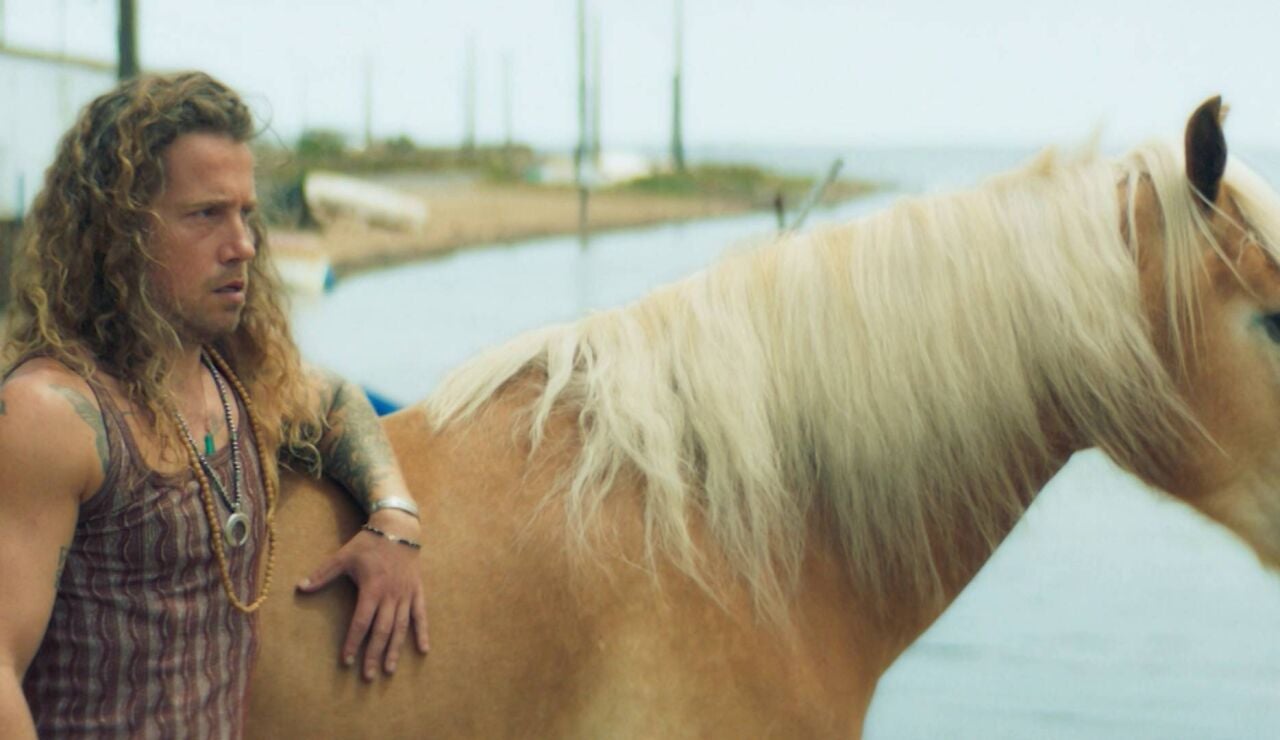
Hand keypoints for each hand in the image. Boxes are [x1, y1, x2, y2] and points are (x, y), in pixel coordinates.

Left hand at [295, 511, 428, 679]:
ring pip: (401, 627)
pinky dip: (422, 632)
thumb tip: (299, 587)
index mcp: (372, 589)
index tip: (347, 660)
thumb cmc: (369, 543)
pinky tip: (423, 650)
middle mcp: (390, 596)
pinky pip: (421, 615)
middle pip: (382, 630)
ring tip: (389, 669)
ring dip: (395, 649)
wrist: (399, 528)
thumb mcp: (343, 556)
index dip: (354, 642)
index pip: (361, 622)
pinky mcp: (417, 591)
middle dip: (374, 654)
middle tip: (367, 675)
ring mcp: (406, 594)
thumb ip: (322, 574)